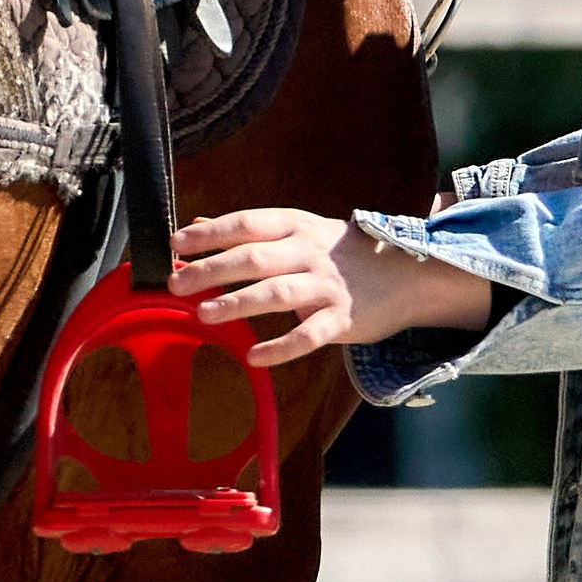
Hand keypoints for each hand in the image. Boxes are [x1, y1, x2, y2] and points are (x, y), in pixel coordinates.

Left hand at [170, 208, 494, 367]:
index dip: (210, 234)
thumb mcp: (298, 231)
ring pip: (278, 293)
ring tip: (204, 316)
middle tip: (175, 284)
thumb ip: (250, 231)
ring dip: (239, 303)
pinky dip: (282, 347)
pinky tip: (255, 357)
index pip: (246, 224)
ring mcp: (327, 285)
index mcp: (296, 226)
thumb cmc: (340, 253)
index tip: (175, 244)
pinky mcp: (342, 318)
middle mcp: (310, 251)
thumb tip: (197, 224)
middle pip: (255, 257)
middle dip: (211, 269)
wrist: (406, 273)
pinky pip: (310, 334)